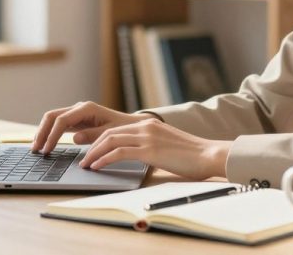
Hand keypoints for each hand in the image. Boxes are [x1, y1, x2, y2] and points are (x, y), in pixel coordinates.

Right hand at [31, 101, 154, 154]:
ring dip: (43, 132)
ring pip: (52, 118)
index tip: (47, 150)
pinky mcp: (76, 119)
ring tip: (36, 148)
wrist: (131, 126)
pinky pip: (58, 124)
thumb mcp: (110, 134)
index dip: (52, 135)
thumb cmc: (122, 129)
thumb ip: (92, 135)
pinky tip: (45, 144)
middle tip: (35, 149)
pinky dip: (49, 132)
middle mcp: (79, 108)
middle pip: (52, 116)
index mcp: (87, 109)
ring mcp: (76, 113)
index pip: (62, 120)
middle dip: (42, 132)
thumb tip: (74, 138)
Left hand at [79, 118, 231, 179]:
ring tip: (86, 165)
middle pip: (109, 134)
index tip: (90, 151)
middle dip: (92, 147)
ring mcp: (147, 137)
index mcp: (148, 125)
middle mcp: (145, 127)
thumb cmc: (191, 156)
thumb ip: (150, 146)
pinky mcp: (149, 150)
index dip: (99, 141)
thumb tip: (135, 156)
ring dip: (94, 154)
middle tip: (83, 159)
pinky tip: (98, 168)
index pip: (116, 130)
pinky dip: (104, 160)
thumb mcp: (166, 146)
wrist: (209, 155)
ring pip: (110, 141)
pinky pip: (119, 153)